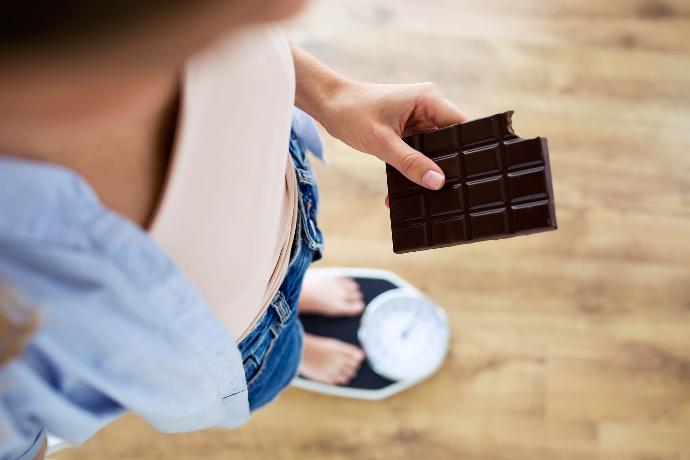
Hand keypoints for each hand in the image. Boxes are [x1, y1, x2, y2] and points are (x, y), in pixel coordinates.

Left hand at [319, 80, 466, 190]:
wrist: (327, 104)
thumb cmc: (351, 112)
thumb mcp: (382, 142)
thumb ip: (411, 163)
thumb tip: (437, 182)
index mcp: (429, 99)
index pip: (461, 127)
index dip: (466, 150)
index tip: (466, 175)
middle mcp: (428, 107)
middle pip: (449, 141)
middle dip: (445, 165)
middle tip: (446, 192)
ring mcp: (418, 119)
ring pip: (433, 150)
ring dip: (426, 170)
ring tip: (425, 194)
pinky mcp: (407, 130)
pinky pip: (418, 152)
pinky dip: (412, 168)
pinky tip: (405, 189)